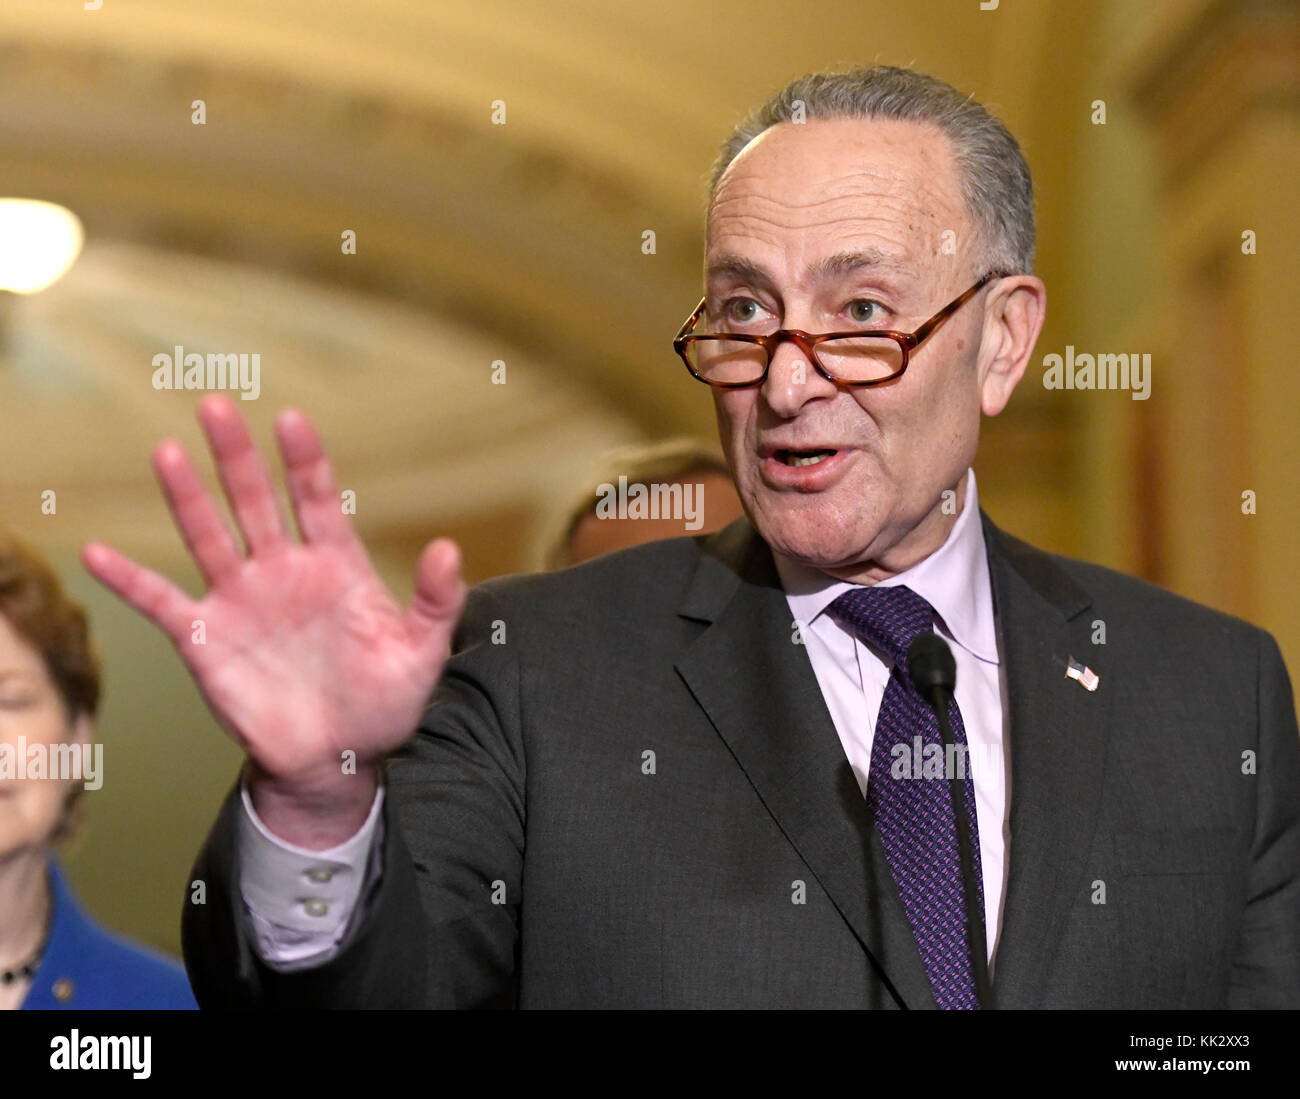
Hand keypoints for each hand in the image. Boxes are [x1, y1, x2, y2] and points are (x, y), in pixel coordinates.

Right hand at [83, 395, 465, 838]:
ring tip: (165, 451)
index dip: (304, 460)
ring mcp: (242, 600)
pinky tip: (96, 553)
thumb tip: (449, 549)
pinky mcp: (206, 637)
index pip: (318, 499)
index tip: (291, 419)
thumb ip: (435, 601)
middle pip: (256, 501)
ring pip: (208, 536)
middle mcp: (284, 571)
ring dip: (187, 496)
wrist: (338, 759)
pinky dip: (129, 580)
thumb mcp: (421, 654)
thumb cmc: (384, 703)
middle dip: (236, 456)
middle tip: (215, 405)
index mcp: (337, 566)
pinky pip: (161, 602)